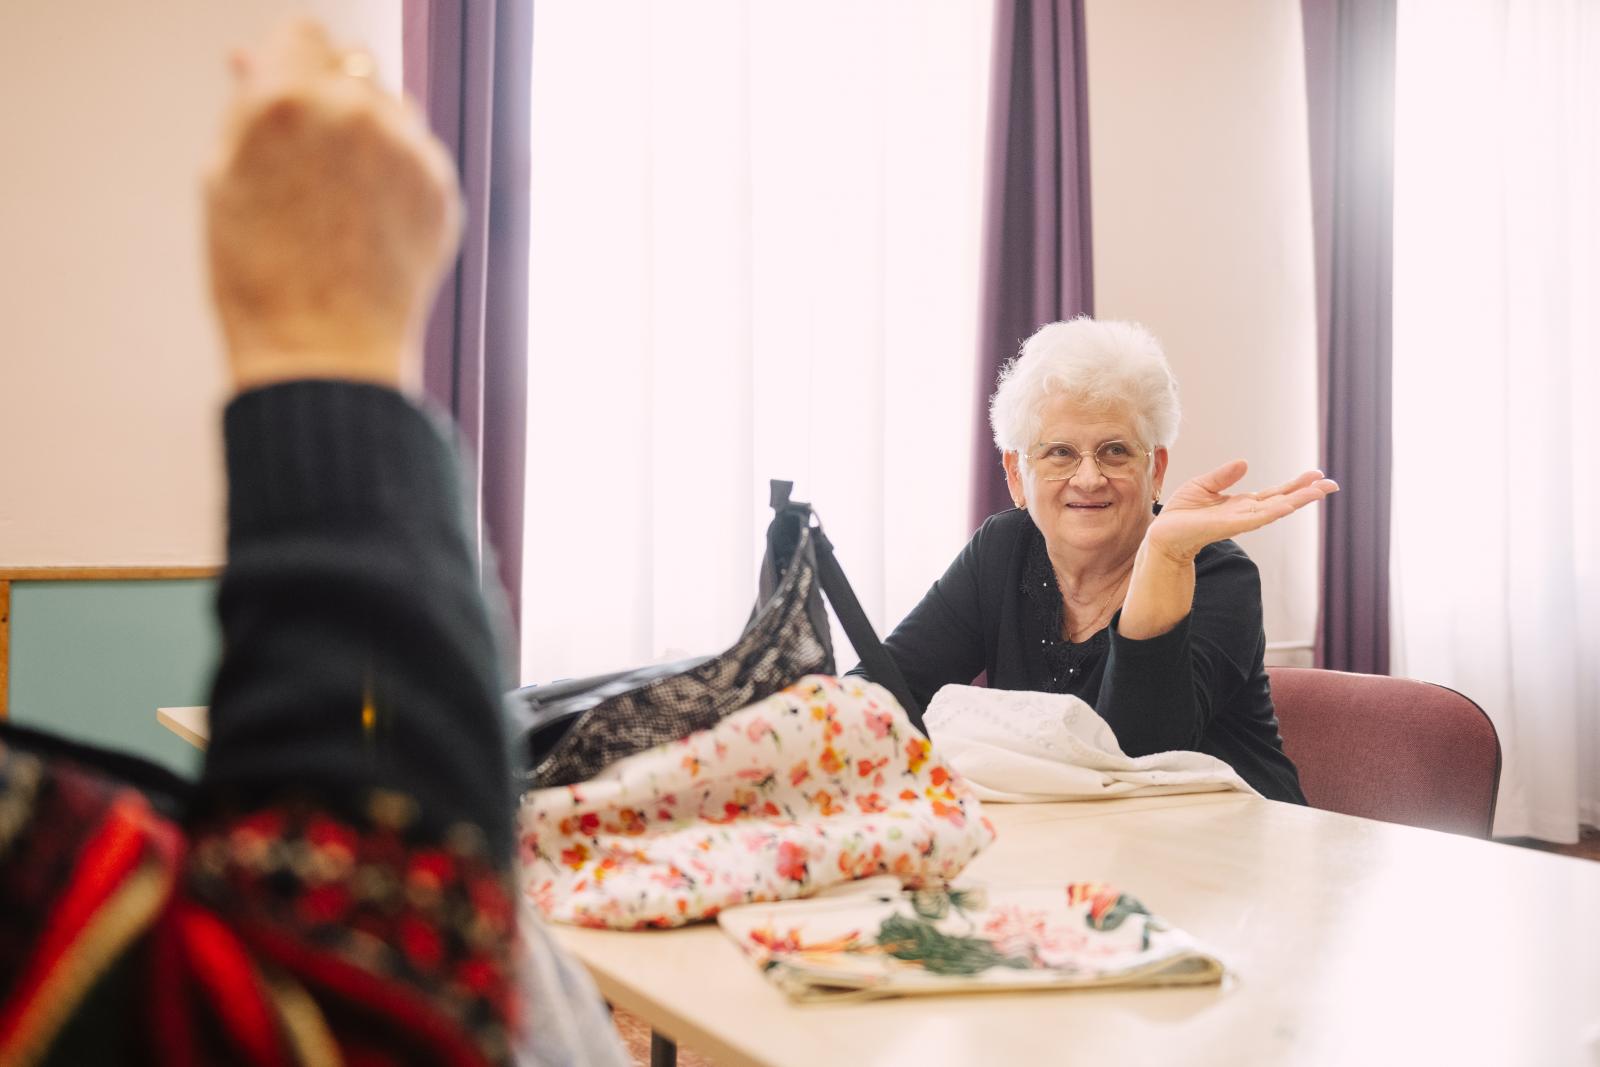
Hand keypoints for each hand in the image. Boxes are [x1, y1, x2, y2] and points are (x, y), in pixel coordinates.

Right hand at [204, 19, 461, 392]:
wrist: (322, 353)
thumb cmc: (260, 277)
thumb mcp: (224, 180)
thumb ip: (246, 108)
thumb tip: (253, 58)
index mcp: (287, 102)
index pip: (302, 33)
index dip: (291, 62)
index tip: (289, 91)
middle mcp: (355, 113)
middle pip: (352, 62)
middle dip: (332, 95)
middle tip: (312, 157)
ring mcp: (407, 150)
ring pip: (392, 106)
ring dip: (371, 132)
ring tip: (340, 199)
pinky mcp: (442, 186)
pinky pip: (419, 154)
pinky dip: (399, 174)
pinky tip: (371, 222)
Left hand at [1145, 461, 1338, 562]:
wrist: (1163, 535)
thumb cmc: (1182, 514)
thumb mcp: (1204, 486)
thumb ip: (1224, 476)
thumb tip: (1246, 463)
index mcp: (1242, 504)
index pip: (1275, 494)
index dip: (1296, 485)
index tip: (1317, 476)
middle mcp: (1246, 513)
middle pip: (1283, 501)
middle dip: (1307, 493)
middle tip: (1333, 484)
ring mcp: (1240, 521)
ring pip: (1276, 509)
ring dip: (1299, 500)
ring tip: (1321, 491)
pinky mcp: (1229, 526)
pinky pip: (1256, 517)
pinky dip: (1274, 510)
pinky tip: (1290, 504)